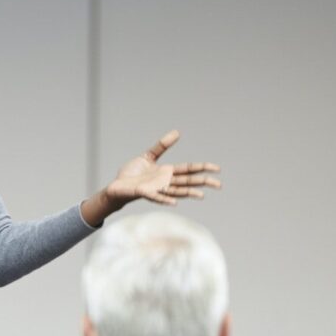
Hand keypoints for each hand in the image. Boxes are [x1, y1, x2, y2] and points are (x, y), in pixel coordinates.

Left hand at [103, 130, 221, 210]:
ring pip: (176, 191)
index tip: (217, 169)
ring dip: (188, 193)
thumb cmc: (132, 174)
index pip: (189, 170)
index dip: (202, 168)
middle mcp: (164, 182)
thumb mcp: (148, 156)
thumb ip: (162, 146)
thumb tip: (177, 132)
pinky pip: (157, 197)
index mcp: (167, 173)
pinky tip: (175, 202)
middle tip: (218, 184)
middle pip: (187, 182)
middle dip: (202, 182)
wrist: (117, 186)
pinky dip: (165, 199)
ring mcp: (156, 189)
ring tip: (201, 195)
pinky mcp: (144, 193)